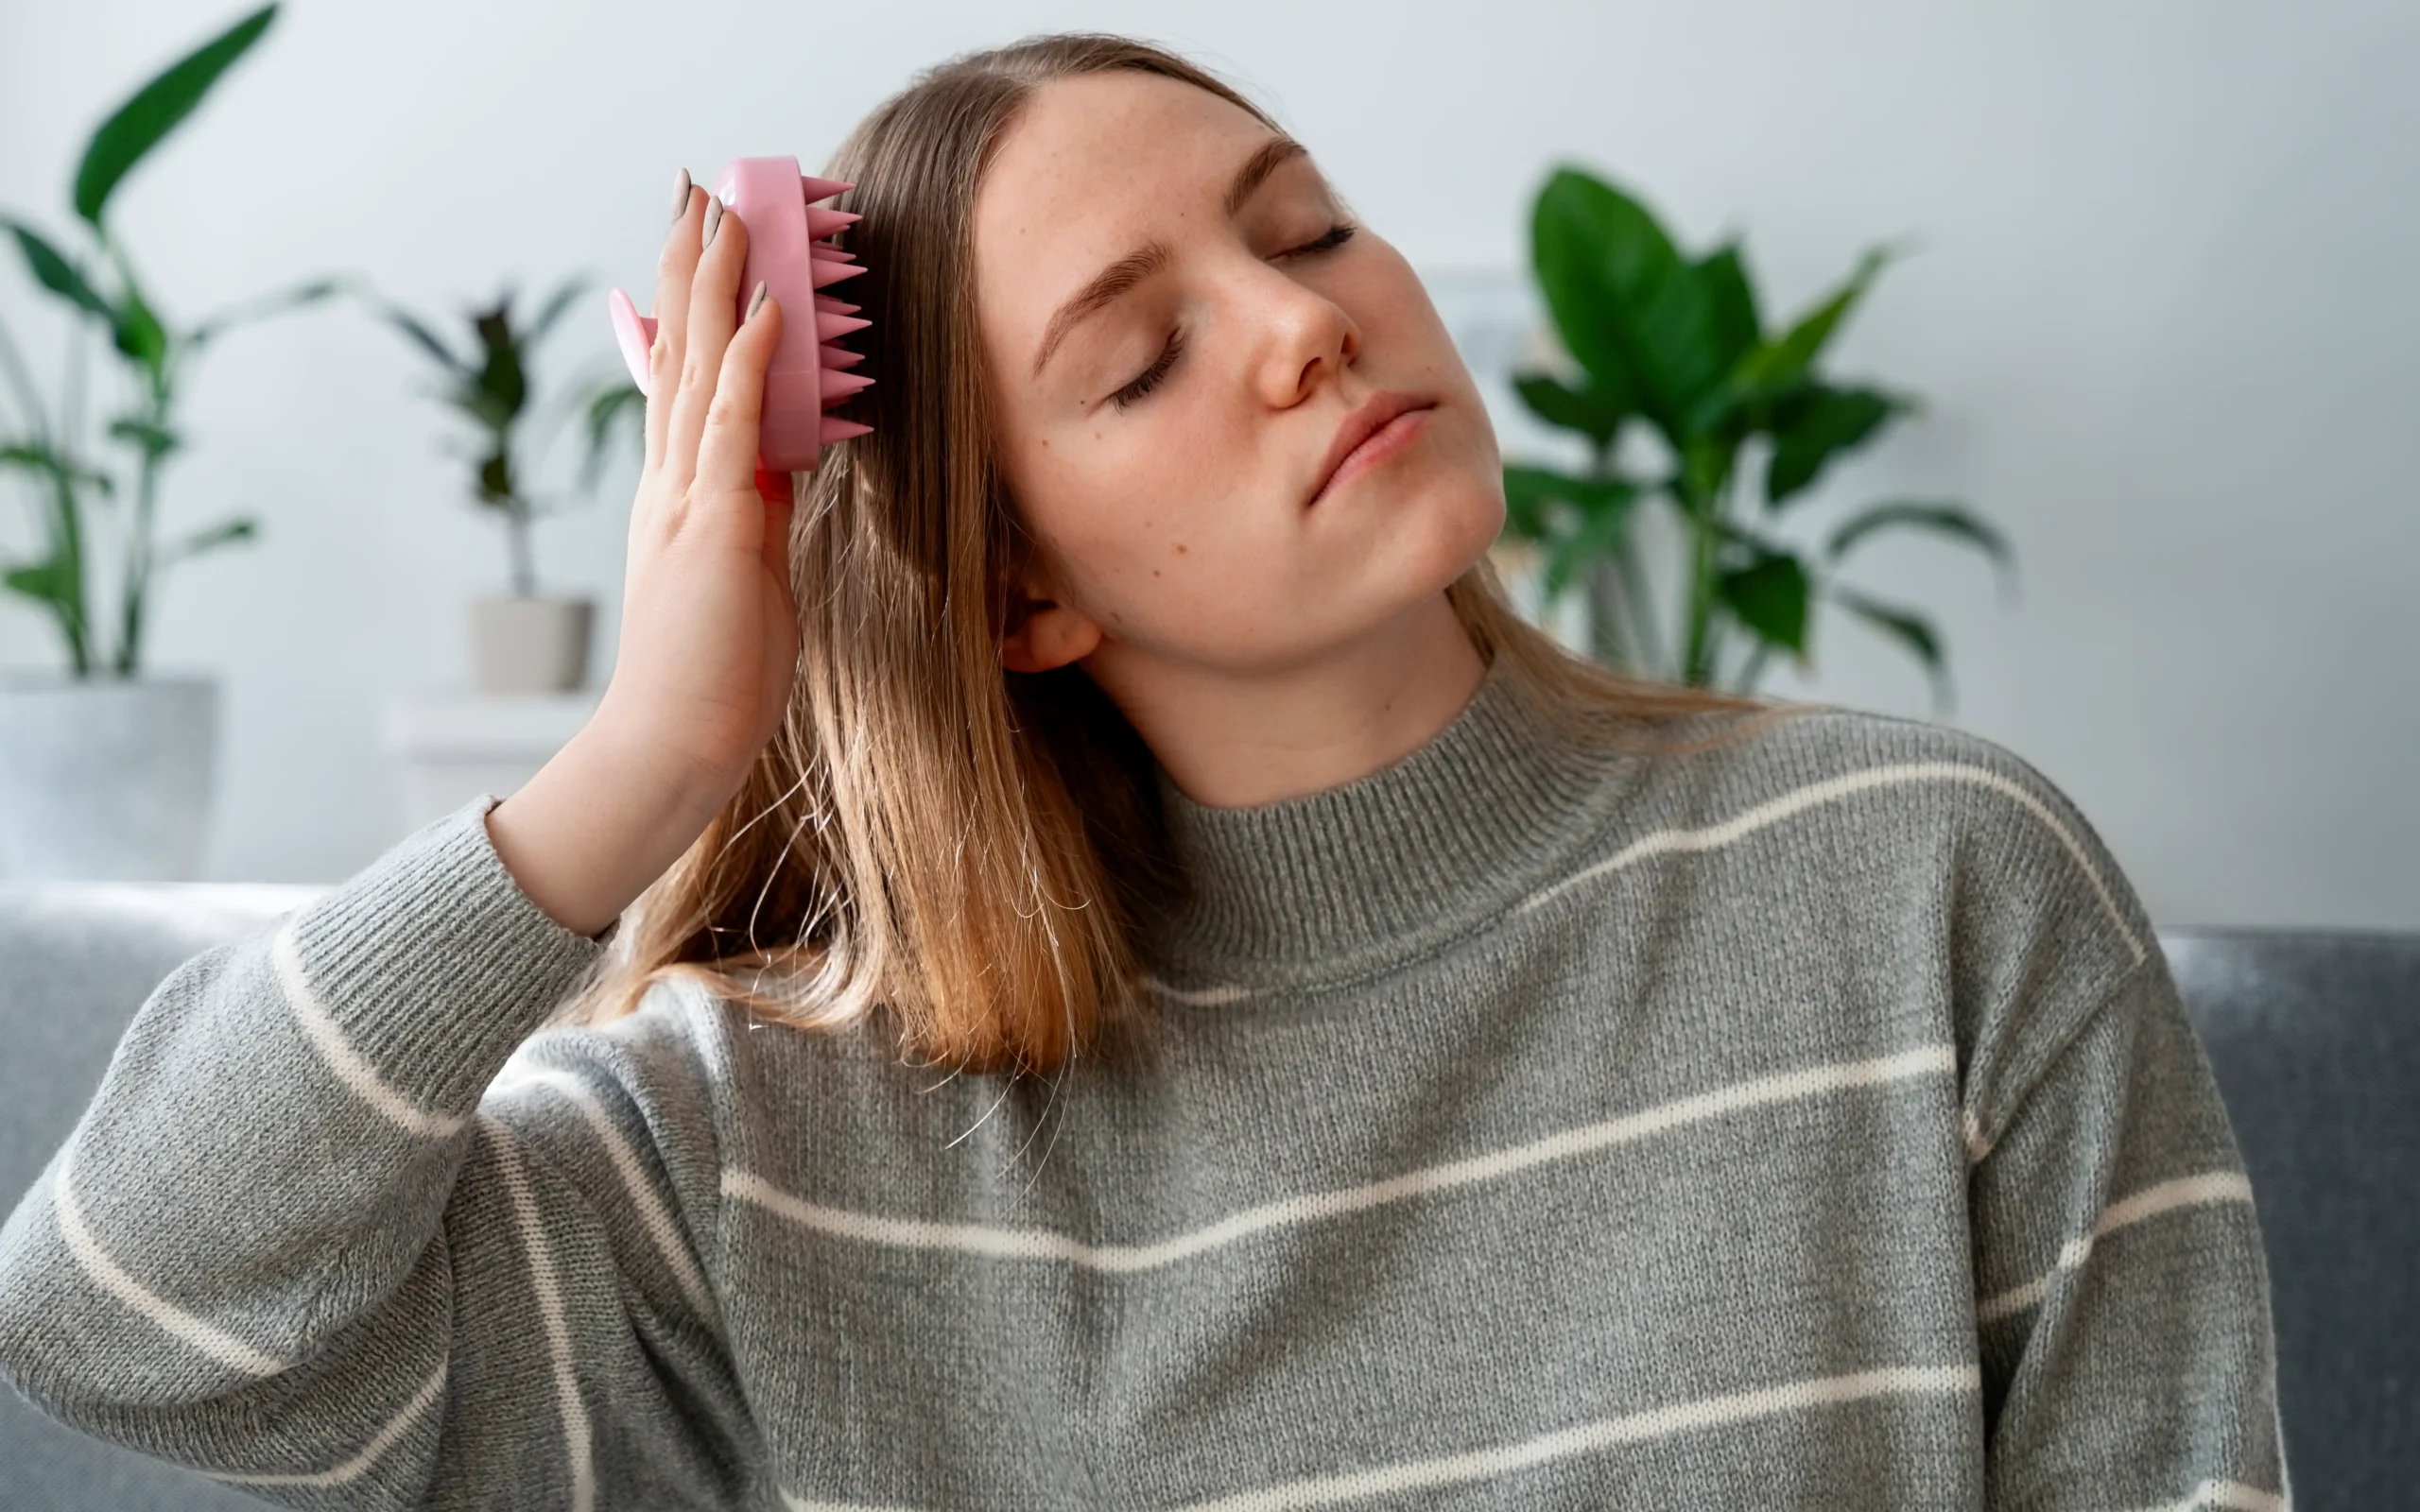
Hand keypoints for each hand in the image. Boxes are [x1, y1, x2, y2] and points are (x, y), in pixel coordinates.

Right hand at [486, 172, 798, 938]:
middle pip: (678, 349)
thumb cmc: (714, 671)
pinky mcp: (714, 527)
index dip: (690, 301)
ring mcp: (686, 498)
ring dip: (712, 287)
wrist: (674, 741)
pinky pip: (734, 430)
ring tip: (721, 212)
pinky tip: (761, 311)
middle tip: (696, 188)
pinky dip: (748, 365)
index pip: (682, 374)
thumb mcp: (744, 568)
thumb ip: (754, 507)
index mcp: (679, 489)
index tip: (699, 236)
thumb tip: (780, 460)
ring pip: (696, 369)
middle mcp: (672, 479)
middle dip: (690, 265)